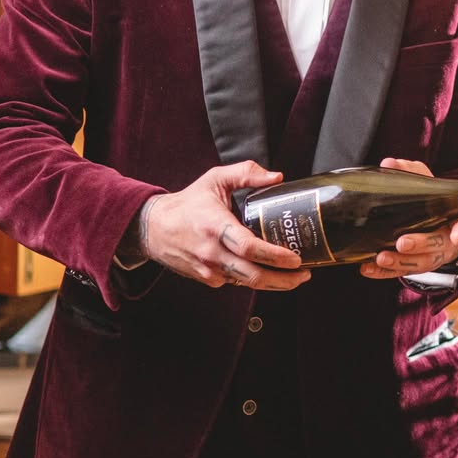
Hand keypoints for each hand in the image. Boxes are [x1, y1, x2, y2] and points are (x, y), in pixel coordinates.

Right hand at [138, 161, 309, 289]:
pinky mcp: (207, 278)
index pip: (249, 247)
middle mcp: (211, 252)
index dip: (275, 256)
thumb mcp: (215, 179)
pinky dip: (255, 280)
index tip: (296, 258)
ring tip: (296, 277)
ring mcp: (208, 269)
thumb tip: (276, 177)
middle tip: (305, 272)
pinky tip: (270, 273)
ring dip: (275, 284)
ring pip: (247, 284)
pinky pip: (237, 283)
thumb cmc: (188, 203)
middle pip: (253, 274)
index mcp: (215, 226)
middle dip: (284, 279)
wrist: (152, 227)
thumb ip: (246, 173)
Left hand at [360, 158, 457, 279]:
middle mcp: (445, 240)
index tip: (456, 238)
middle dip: (419, 245)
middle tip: (402, 243)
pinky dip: (383, 273)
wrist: (431, 221)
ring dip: (399, 262)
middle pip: (436, 246)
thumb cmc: (430, 200)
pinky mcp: (412, 265)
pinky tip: (367, 269)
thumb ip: (410, 170)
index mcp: (453, 218)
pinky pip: (399, 272)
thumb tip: (389, 163)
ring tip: (380, 258)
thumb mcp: (424, 181)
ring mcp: (430, 255)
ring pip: (419, 264)